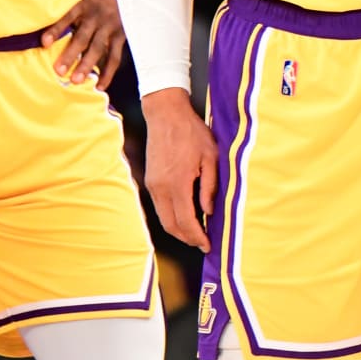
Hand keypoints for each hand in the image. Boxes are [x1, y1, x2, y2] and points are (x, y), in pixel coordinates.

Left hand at [42, 0, 123, 89]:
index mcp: (86, 1)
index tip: (45, 42)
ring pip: (97, 48)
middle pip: (82, 38)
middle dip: (70, 55)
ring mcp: (110, 26)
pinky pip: (115, 55)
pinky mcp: (122, 33)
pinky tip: (100, 85)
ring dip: (86, 64)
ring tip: (76, 80)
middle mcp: (98, 16)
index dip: (57, 29)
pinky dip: (108, 71)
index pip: (68, 16)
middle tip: (58, 71)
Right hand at [141, 88, 216, 251]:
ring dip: (178, 229)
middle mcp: (161, 188)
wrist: (166, 114)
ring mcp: (153, 184)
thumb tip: (209, 212)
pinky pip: (159, 207)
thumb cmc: (191, 132)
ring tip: (195, 231)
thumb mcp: (211, 156)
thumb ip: (210, 187)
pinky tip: (184, 214)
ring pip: (163, 218)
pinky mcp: (150, 180)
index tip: (208, 245)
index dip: (197, 237)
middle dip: (187, 238)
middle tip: (202, 242)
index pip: (186, 221)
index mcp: (178, 183)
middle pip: (171, 226)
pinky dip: (171, 216)